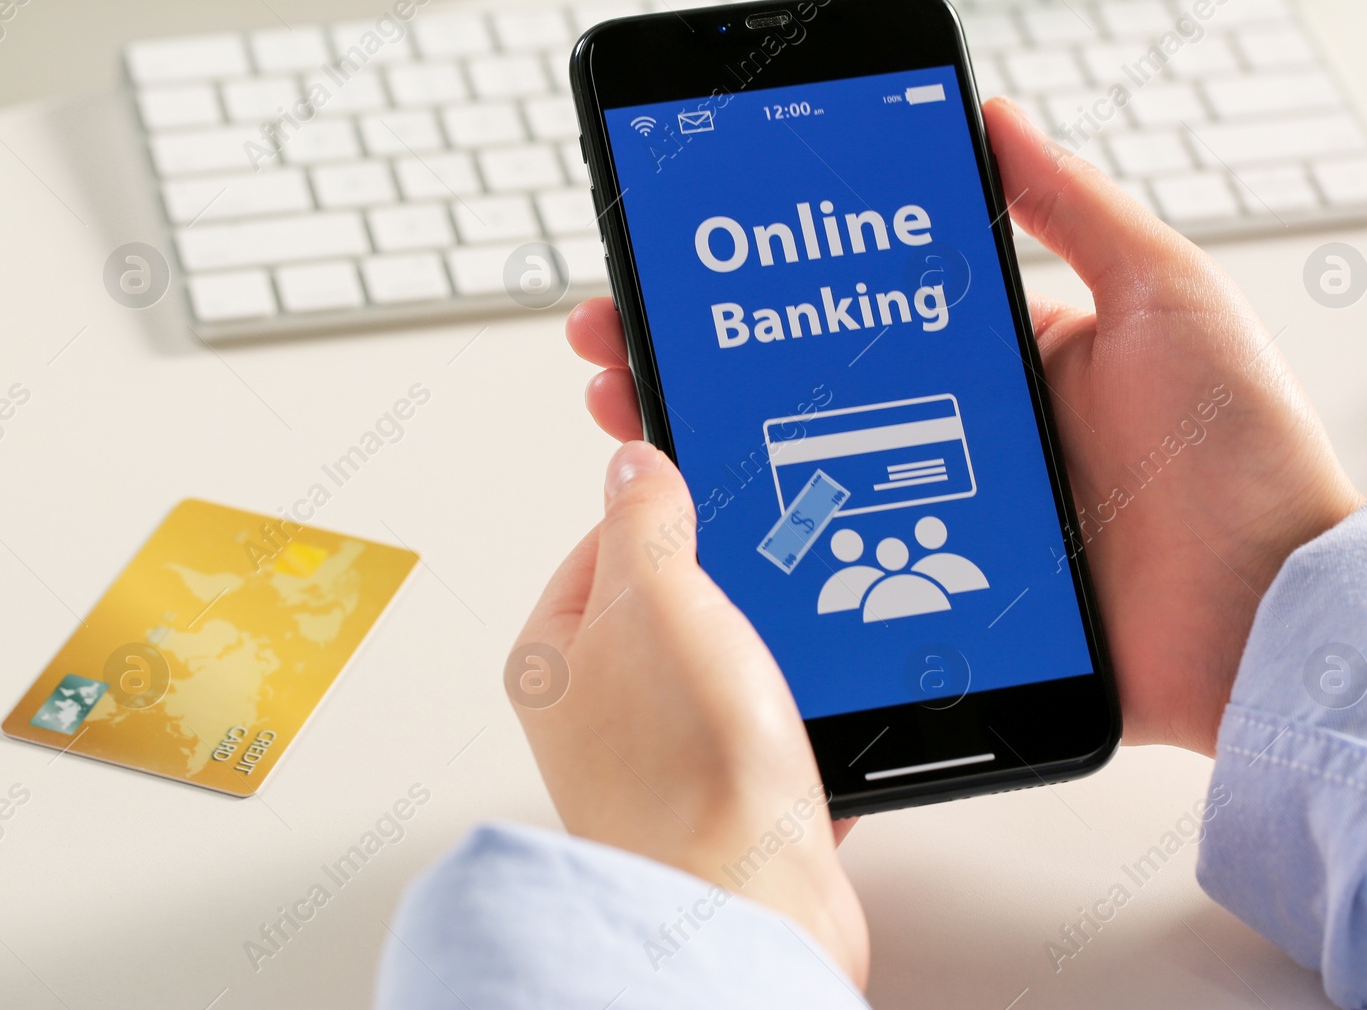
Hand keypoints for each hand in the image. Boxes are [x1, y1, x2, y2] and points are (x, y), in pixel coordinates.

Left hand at [511, 440, 869, 985]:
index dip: (668, 510)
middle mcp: (595, 708)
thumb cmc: (685, 772)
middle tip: (765, 584)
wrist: (750, 904)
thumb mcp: (660, 597)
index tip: (718, 495)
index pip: (605, 540)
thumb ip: (644, 516)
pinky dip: (799, 720)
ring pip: (729, 663)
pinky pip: (768, 728)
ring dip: (774, 656)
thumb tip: (634, 461)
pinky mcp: (721, 796)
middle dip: (733, 588)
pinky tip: (812, 719)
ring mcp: (659, 755)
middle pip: (672, 600)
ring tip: (791, 662)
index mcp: (553, 655)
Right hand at [565, 96, 1360, 755]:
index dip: (768, 298)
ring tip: (635, 417)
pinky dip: (769, 561)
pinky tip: (702, 540)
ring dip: (710, 453)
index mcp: (1003, 367)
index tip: (690, 269)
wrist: (1274, 621)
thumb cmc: (1242, 458)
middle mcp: (960, 443)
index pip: (856, 318)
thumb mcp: (1165, 296)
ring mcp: (944, 527)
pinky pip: (841, 578)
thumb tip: (995, 115)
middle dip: (702, 366)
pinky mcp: (944, 606)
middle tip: (621, 343)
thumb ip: (1075, 209)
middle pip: (803, 398)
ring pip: (802, 485)